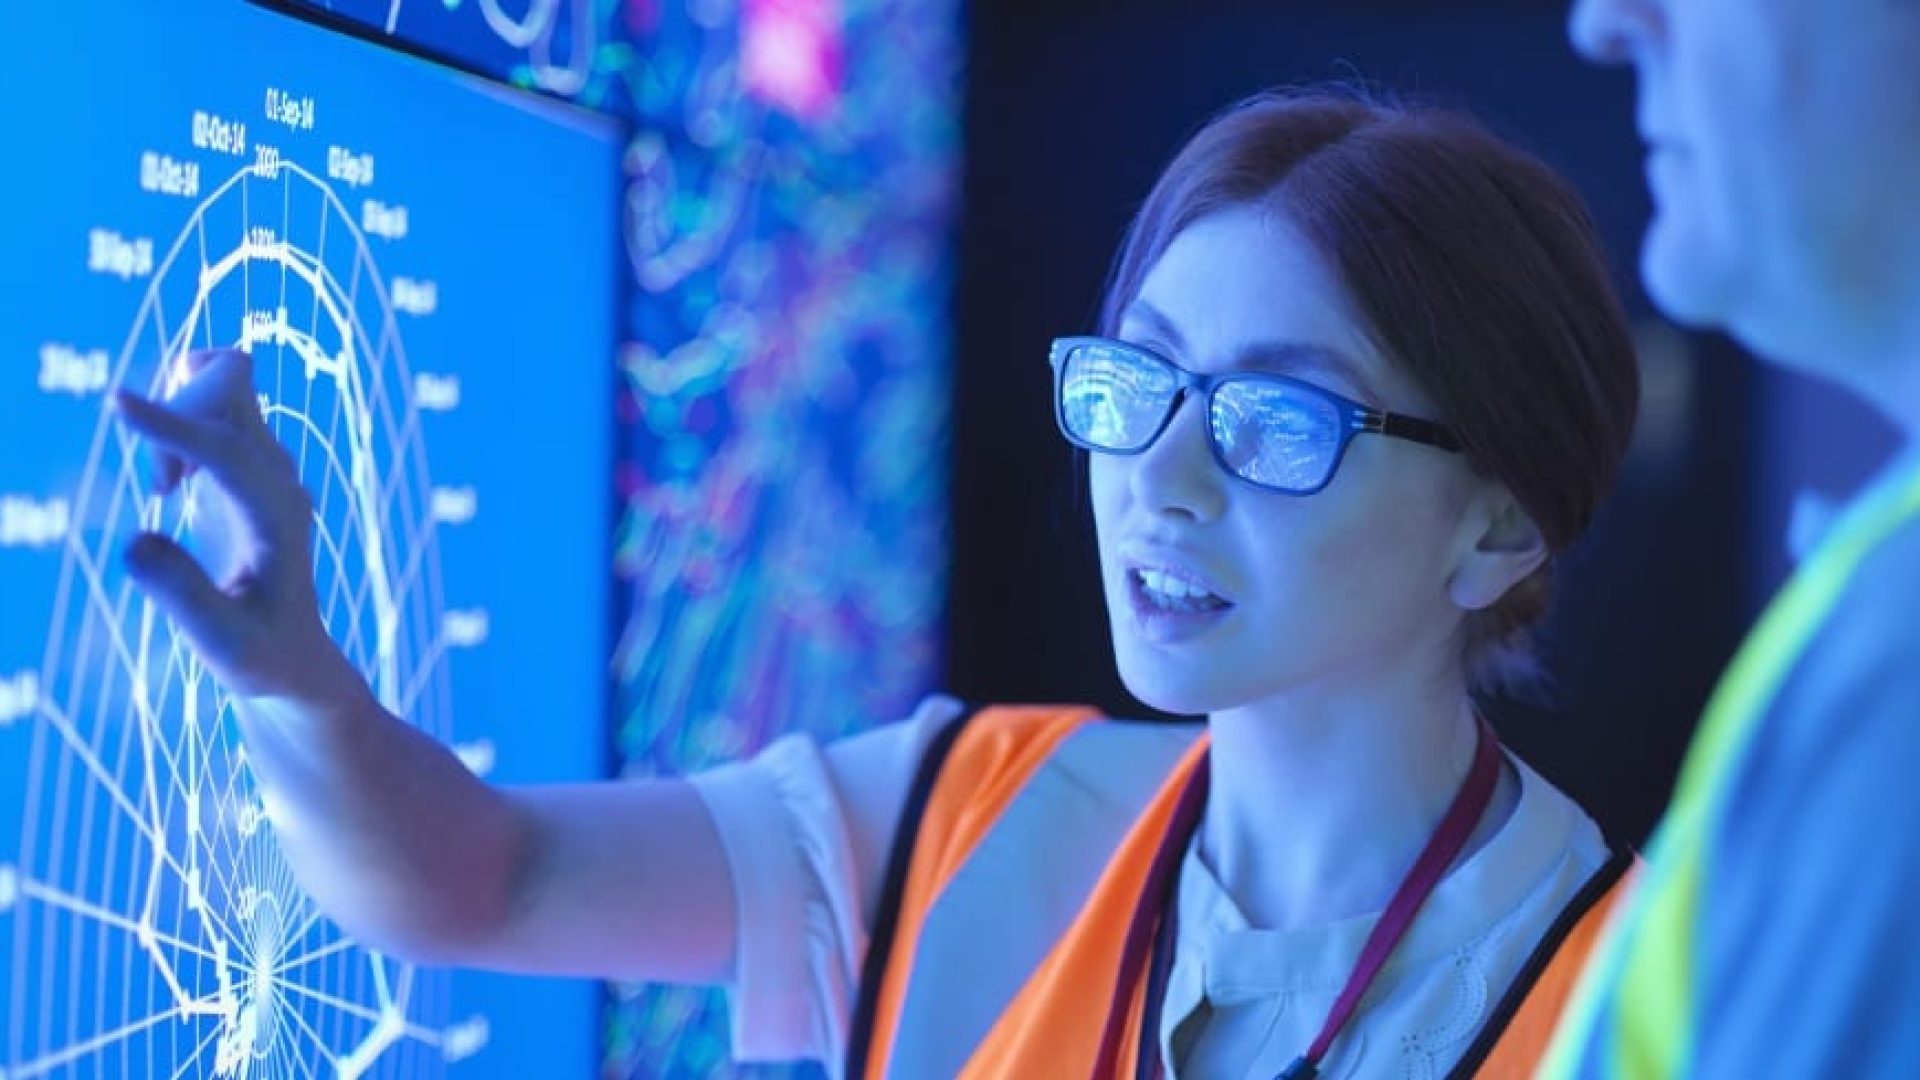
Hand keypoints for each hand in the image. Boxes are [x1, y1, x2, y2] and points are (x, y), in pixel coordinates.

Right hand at [112, 348, 367, 710]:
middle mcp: (279, 479)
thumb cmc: (260, 654)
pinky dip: (178, 425)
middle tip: (161, 488)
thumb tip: (134, 540)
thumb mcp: (221, 643)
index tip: (116, 404)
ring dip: (176, 418)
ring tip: (166, 489)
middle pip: (232, 391)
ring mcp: (266, 467)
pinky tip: (172, 485)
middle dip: (177, 416)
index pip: (228, 449)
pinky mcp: (246, 468)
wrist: (291, 654)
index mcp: (279, 515)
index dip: (174, 427)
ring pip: (223, 391)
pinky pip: (212, 409)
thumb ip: (180, 593)